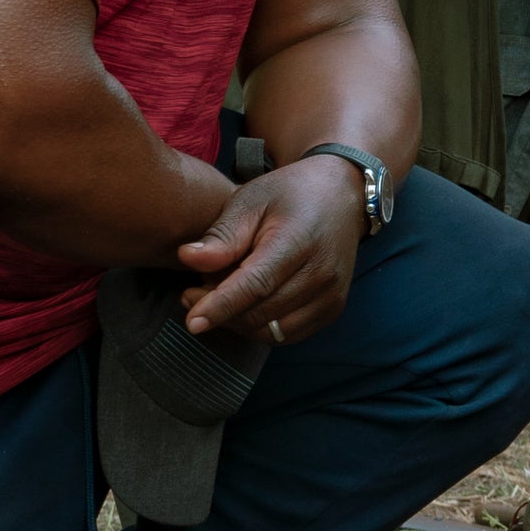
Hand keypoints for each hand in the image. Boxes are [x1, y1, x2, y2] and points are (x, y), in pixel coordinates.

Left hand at [176, 158, 368, 342]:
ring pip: (271, 331)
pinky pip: (286, 335)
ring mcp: (331, 295)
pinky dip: (259, 327)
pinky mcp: (332, 310)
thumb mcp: (250, 201)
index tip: (192, 321)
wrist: (341, 196)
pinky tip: (246, 304)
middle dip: (220, 312)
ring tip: (220, 295)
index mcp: (300, 240)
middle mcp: (321, 273)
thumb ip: (222, 235)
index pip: (256, 284)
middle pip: (260, 312)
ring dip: (238, 322)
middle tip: (193, 293)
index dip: (221, 306)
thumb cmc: (290, 195)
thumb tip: (188, 259)